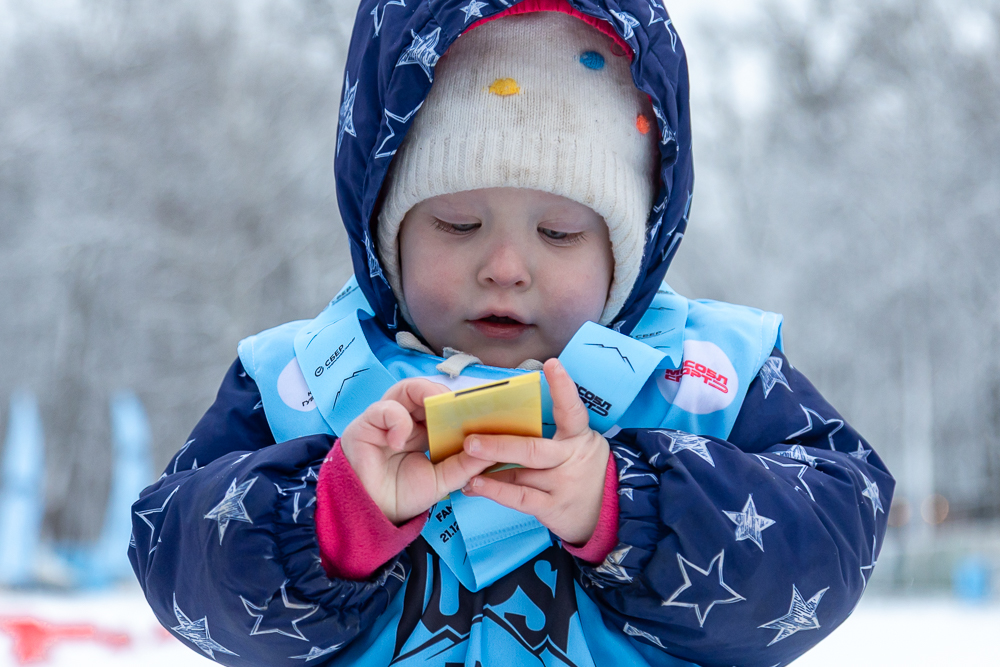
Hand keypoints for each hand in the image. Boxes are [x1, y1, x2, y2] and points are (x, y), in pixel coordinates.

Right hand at [340, 379, 496, 524]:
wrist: (374, 515)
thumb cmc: (403, 495)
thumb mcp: (442, 479)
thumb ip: (465, 465)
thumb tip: (493, 450)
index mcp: (422, 430)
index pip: (442, 405)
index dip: (459, 403)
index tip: (482, 407)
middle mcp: (404, 420)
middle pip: (425, 392)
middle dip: (446, 395)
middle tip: (464, 403)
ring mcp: (385, 420)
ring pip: (405, 389)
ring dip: (426, 395)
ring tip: (440, 406)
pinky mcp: (365, 424)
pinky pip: (384, 409)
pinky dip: (397, 421)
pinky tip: (400, 443)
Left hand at [462, 358, 609, 544]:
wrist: (611, 510)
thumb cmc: (581, 468)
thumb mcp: (578, 443)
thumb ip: (550, 433)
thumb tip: (505, 419)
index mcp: (579, 436)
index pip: (572, 409)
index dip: (563, 388)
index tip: (552, 364)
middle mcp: (571, 459)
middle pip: (533, 449)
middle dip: (499, 445)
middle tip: (470, 440)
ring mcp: (563, 485)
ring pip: (521, 474)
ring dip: (488, 470)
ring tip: (463, 465)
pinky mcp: (554, 508)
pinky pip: (521, 498)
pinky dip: (496, 491)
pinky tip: (475, 486)